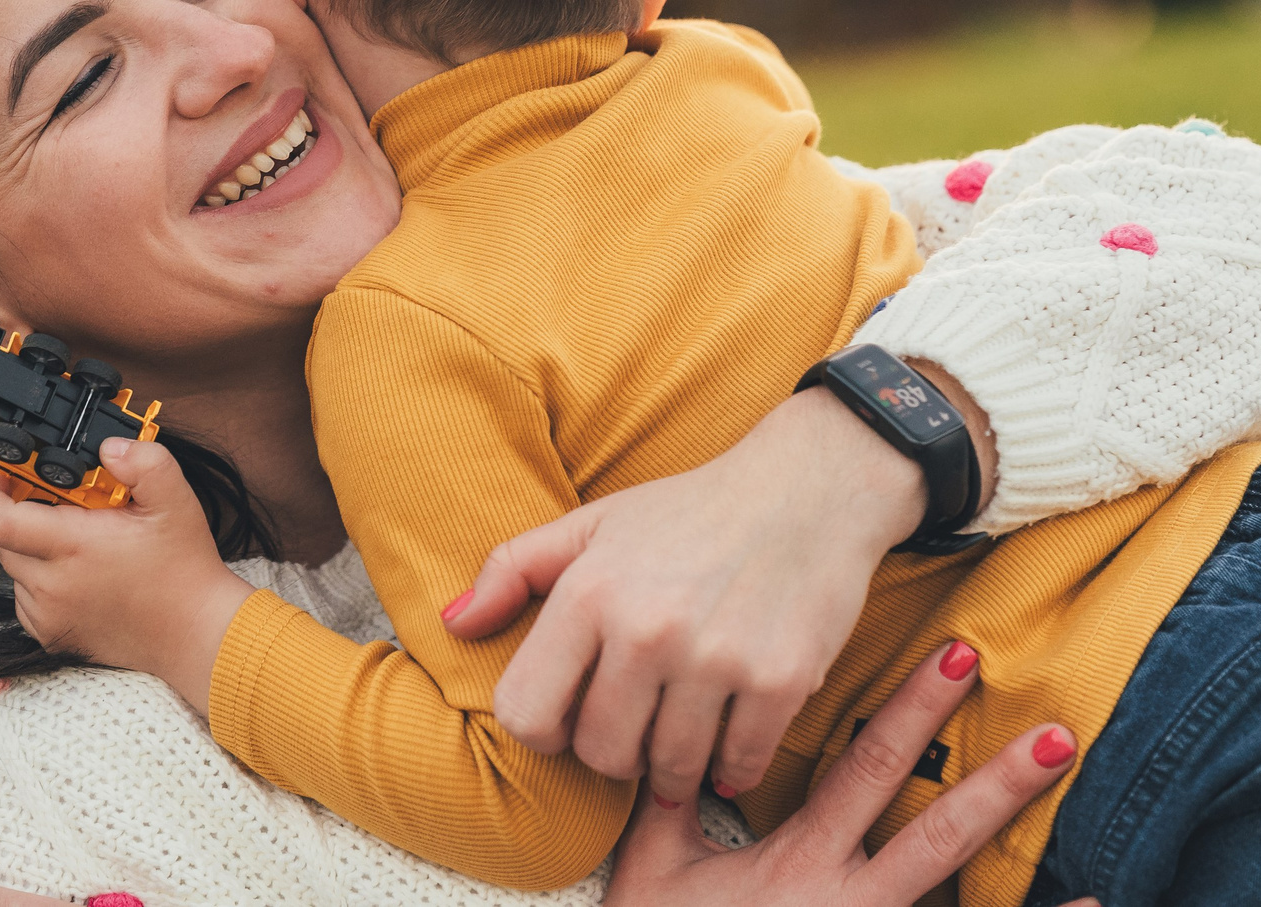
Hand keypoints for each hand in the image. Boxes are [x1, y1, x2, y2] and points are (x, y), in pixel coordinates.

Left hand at [0, 437, 254, 715]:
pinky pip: (26, 599)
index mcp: (74, 546)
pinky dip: (41, 581)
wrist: (195, 632)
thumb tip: (108, 448)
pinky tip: (77, 573)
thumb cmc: (184, 570)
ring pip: (15, 569)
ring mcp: (50, 616)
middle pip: (5, 540)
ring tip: (79, 543)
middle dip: (23, 516)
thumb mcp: (175, 500)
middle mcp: (53, 585)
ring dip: (33, 550)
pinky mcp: (53, 636)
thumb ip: (143, 461)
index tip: (6, 479)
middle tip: (64, 508)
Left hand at [445, 387, 924, 803]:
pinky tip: (726, 739)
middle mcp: (647, 630)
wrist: (808, 490)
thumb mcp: (593, 525)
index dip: (545, 727)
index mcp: (589, 594)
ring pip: (669, 770)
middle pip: (600, 755)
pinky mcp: (780, 682)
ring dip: (671, 765)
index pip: (526, 715)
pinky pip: (738, 765)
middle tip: (634, 724)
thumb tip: (452, 622)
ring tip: (678, 730)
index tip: (573, 713)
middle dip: (612, 751)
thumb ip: (513, 571)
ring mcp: (717, 660)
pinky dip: (730, 766)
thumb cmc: (689, 512)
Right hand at [602, 644, 1095, 906]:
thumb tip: (676, 726)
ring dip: (1027, 898)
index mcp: (801, 857)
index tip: (958, 657)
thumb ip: (672, 800)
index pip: (868, 767)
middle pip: (940, 834)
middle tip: (1059, 735)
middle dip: (999, 783)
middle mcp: (849, 900)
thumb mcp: (654, 868)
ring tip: (1099, 884)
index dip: (914, 710)